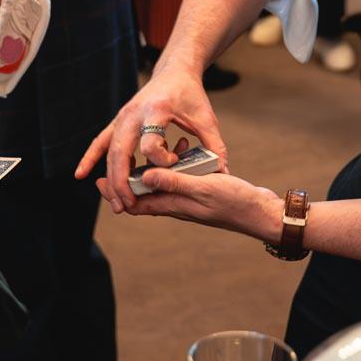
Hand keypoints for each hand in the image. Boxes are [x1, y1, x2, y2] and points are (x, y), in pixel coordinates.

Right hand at [74, 63, 227, 211]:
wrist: (174, 71)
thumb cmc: (190, 95)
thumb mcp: (205, 118)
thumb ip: (214, 145)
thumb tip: (224, 172)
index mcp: (156, 110)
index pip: (150, 142)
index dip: (161, 159)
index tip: (175, 162)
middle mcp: (134, 113)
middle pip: (121, 151)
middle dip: (123, 181)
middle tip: (129, 205)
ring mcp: (122, 117)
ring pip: (110, 151)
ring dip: (111, 178)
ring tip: (118, 204)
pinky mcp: (118, 121)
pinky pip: (100, 141)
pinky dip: (90, 157)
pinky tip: (80, 174)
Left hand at [98, 164, 281, 240]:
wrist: (261, 212)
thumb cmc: (234, 203)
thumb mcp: (202, 189)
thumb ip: (173, 182)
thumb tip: (143, 177)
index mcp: (172, 205)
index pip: (135, 203)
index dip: (115, 194)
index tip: (98, 180)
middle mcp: (177, 204)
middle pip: (144, 193)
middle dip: (131, 176)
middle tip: (121, 156)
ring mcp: (189, 198)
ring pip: (162, 183)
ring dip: (156, 166)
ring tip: (163, 147)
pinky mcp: (201, 191)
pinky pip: (181, 177)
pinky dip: (178, 163)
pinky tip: (187, 148)